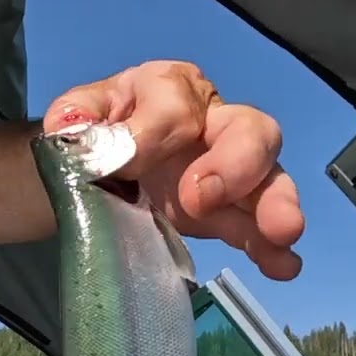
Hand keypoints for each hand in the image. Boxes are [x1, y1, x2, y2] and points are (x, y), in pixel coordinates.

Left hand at [43, 61, 304, 280]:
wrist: (97, 171)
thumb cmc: (95, 133)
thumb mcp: (79, 117)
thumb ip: (77, 118)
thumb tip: (74, 128)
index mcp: (170, 90)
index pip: (175, 105)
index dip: (153, 138)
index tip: (127, 169)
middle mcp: (212, 122)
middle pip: (249, 129)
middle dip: (236, 164)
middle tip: (202, 199)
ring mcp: (228, 169)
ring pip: (268, 178)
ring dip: (275, 205)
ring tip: (281, 233)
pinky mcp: (229, 213)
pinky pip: (257, 227)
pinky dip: (271, 248)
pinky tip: (281, 266)